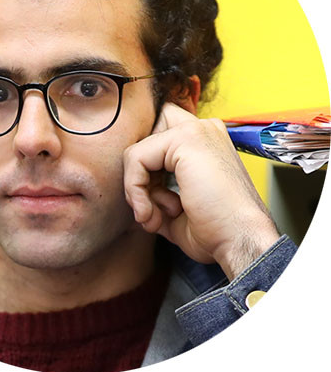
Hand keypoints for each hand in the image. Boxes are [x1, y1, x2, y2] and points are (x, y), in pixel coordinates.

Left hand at [123, 102, 279, 279]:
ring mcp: (194, 130)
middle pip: (144, 137)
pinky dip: (135, 190)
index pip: (154, 139)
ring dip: (136, 190)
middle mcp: (201, 129)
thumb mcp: (174, 205)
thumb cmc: (215, 230)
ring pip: (136, 152)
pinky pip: (136, 158)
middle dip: (138, 174)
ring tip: (155, 217)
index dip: (144, 173)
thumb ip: (152, 189)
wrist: (240, 242)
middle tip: (149, 209)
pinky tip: (152, 214)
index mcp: (203, 142)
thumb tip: (131, 189)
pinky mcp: (185, 138)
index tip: (153, 207)